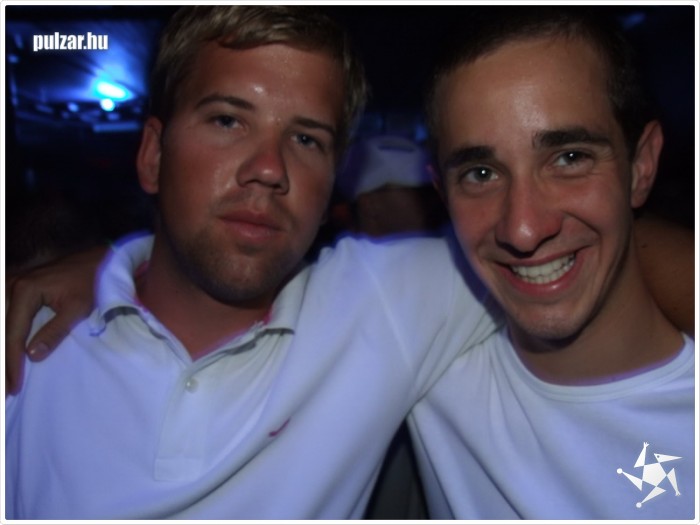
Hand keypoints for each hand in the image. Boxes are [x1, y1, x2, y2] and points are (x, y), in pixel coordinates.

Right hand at [5, 245, 106, 395]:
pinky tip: (9, 355)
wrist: (99, 261)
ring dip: (4, 349)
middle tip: (6, 388)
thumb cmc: (93, 283)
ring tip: (6, 375)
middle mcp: (13, 285)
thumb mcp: (78, 309)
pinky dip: (7, 334)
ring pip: (1, 323)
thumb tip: (32, 356)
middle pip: (2, 329)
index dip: (12, 362)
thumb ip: (55, 332)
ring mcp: (12, 285)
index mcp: (26, 290)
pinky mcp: (17, 287)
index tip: (13, 385)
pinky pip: (6, 315)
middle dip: (4, 359)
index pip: (13, 333)